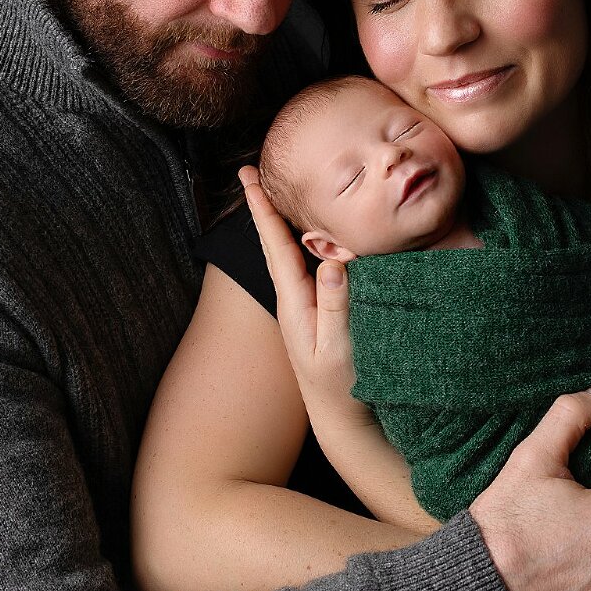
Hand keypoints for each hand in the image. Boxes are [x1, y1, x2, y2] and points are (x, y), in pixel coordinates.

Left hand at [240, 165, 358, 406]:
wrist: (340, 419)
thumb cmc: (340, 387)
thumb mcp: (338, 350)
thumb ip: (336, 307)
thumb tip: (332, 263)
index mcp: (293, 302)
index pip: (275, 245)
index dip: (264, 210)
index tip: (249, 177)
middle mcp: (294, 298)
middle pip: (275, 241)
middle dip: (264, 205)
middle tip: (250, 170)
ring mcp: (305, 304)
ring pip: (289, 251)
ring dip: (280, 219)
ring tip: (271, 189)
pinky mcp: (320, 310)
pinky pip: (308, 265)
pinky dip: (303, 240)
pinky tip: (306, 232)